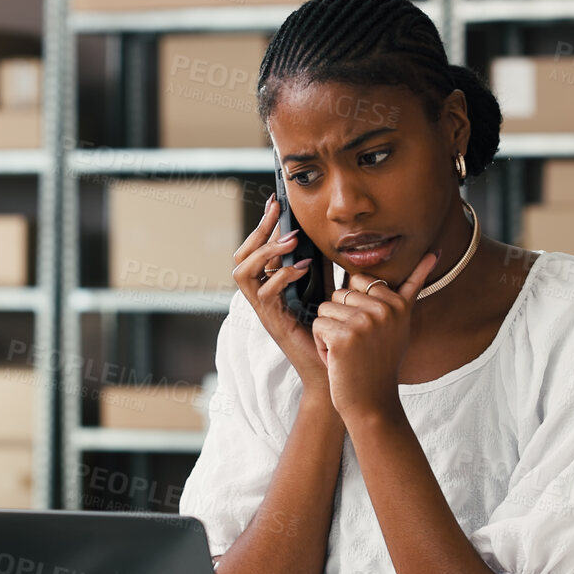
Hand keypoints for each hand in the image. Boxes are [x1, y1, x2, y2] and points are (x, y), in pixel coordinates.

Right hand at [232, 194, 332, 406]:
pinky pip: (264, 294)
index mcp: (270, 287)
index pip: (255, 250)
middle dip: (258, 231)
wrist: (333, 371)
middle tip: (276, 212)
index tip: (276, 201)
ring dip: (265, 252)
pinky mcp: (272, 323)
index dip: (263, 225)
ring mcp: (263, 311)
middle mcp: (261, 298)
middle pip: (240, 257)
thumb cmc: (330, 333)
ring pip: (242, 273)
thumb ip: (322, 268)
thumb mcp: (326, 290)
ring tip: (290, 242)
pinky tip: (303, 267)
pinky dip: (282, 276)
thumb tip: (330, 238)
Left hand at [312, 250, 438, 423]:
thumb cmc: (382, 361)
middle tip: (359, 345)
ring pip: (325, 308)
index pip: (358, 280)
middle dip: (341, 319)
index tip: (371, 331)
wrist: (373, 403)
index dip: (355, 306)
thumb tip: (434, 251)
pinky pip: (317, 325)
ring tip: (349, 352)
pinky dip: (322, 345)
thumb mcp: (402, 321)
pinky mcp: (343, 337)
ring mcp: (364, 323)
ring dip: (329, 332)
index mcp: (398, 303)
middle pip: (339, 293)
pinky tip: (339, 361)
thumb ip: (412, 287)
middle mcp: (384, 310)